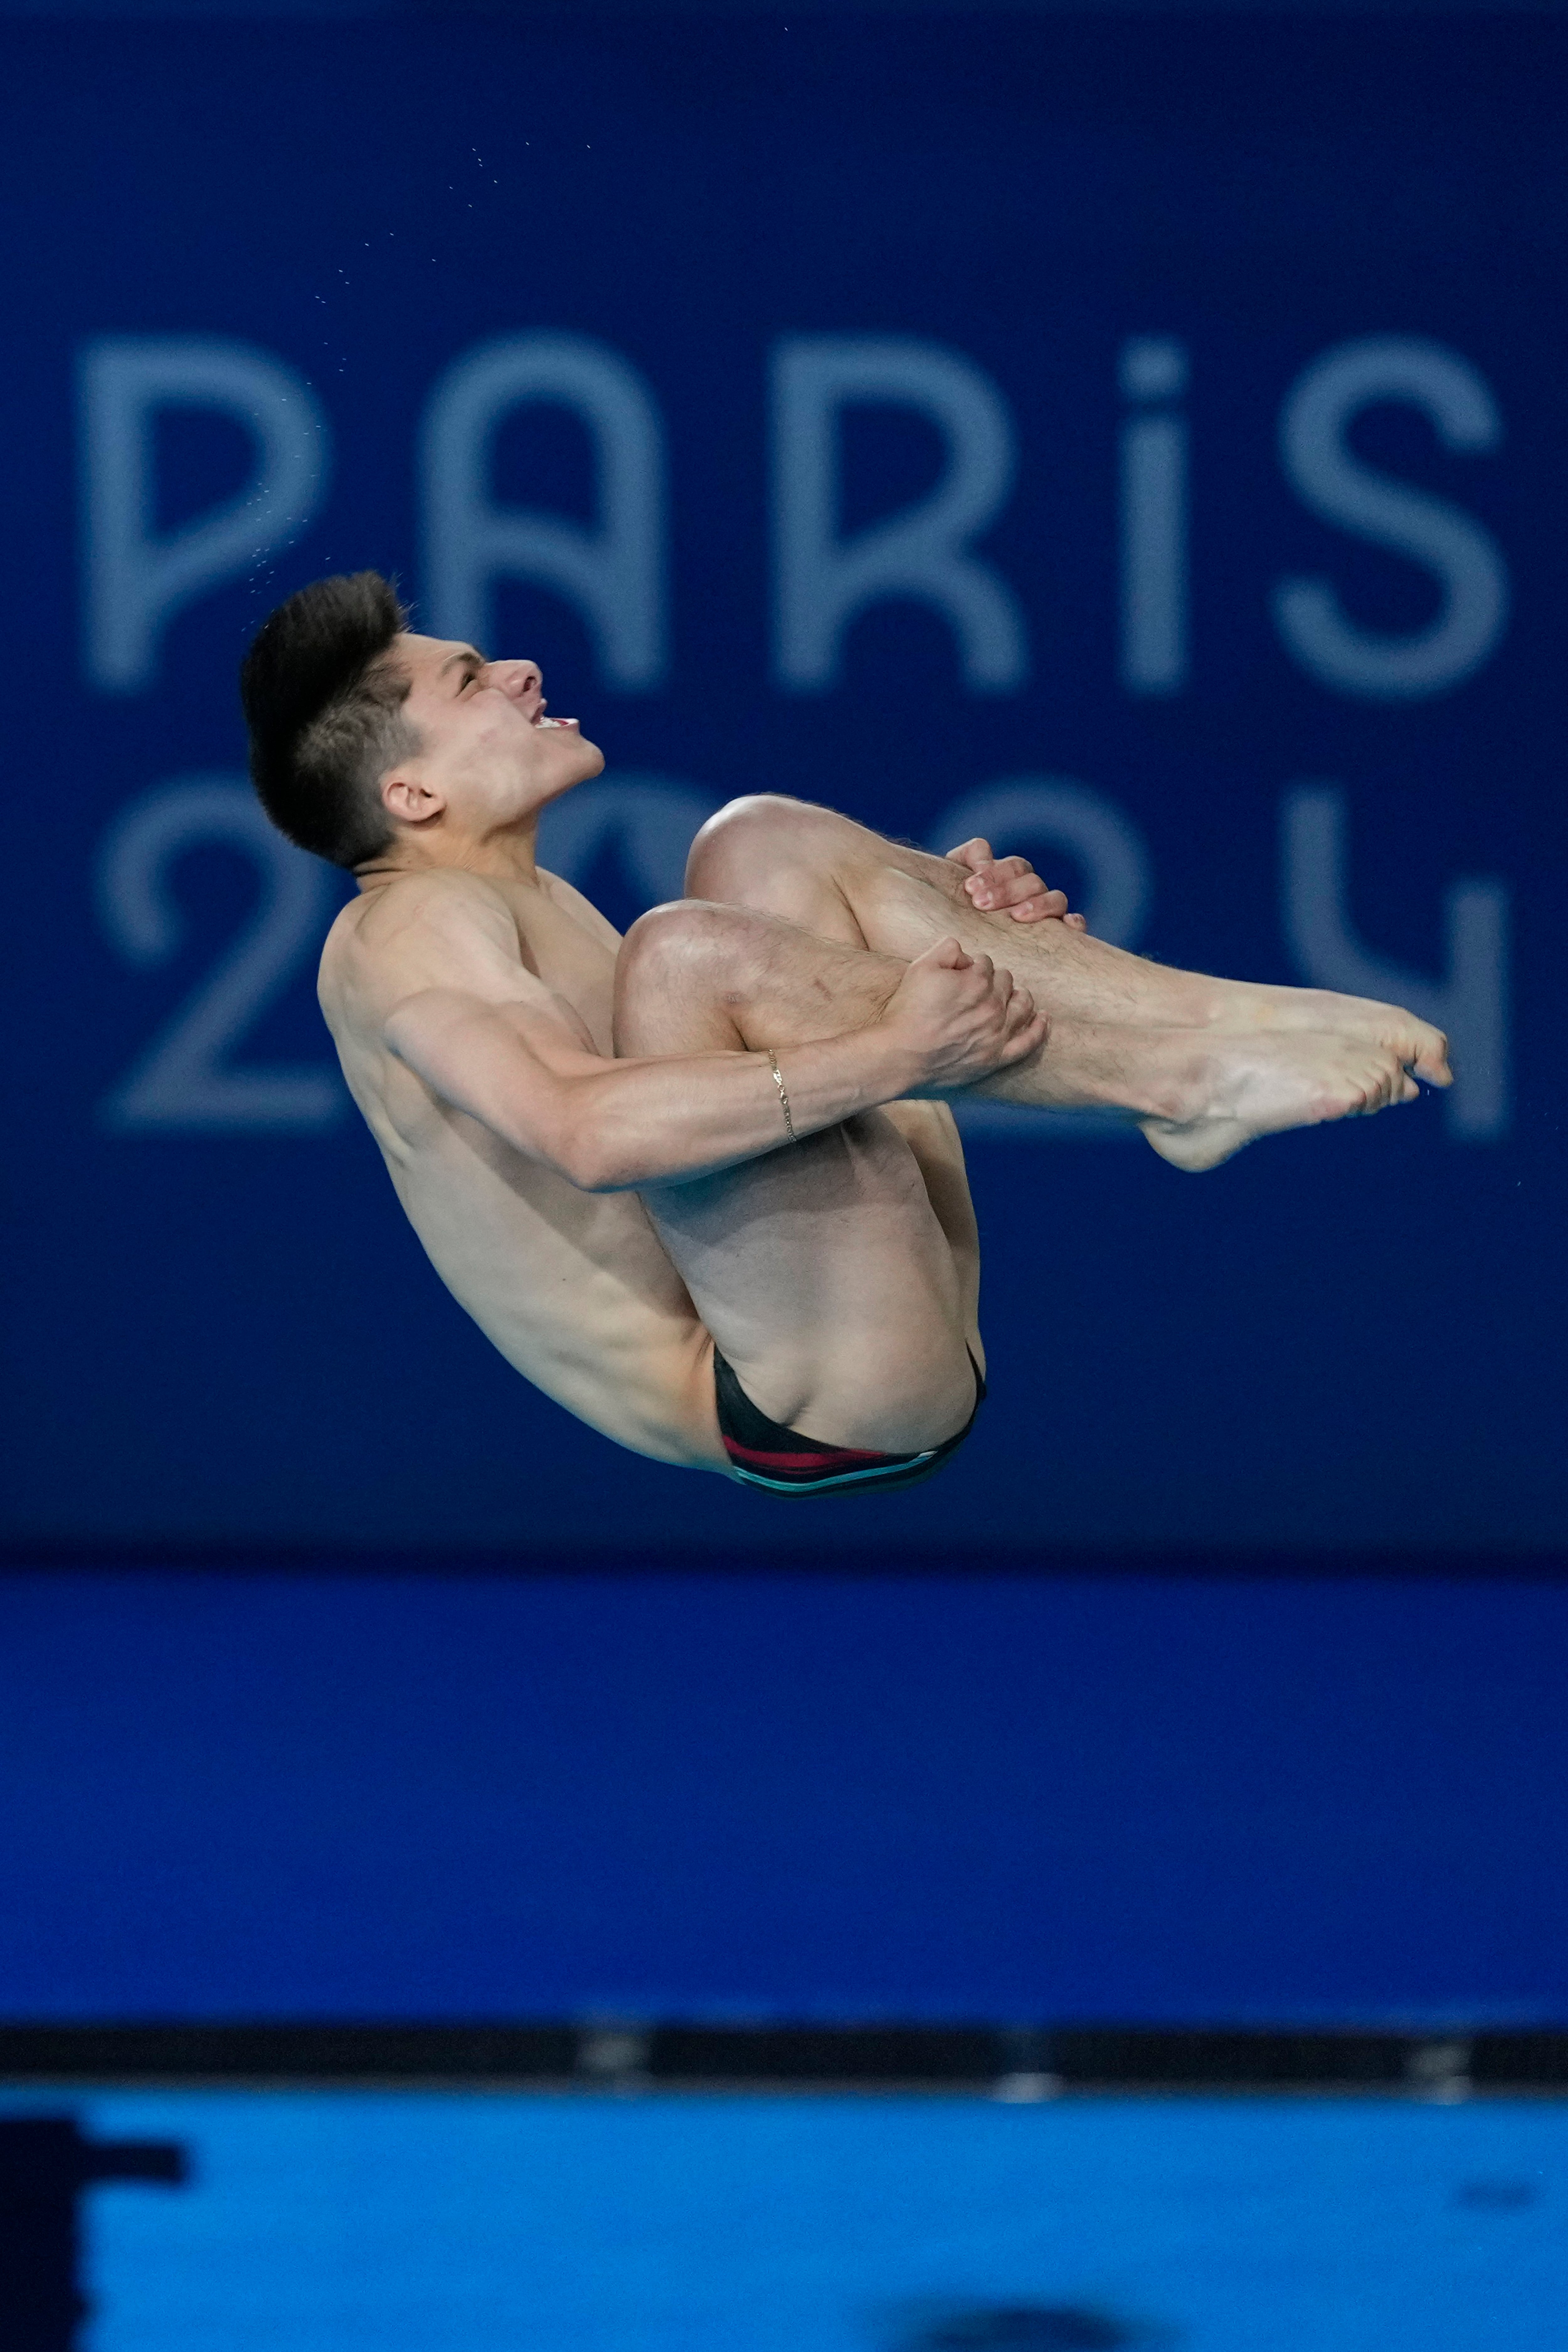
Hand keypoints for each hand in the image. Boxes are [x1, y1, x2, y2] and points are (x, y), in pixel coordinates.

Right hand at [878, 936, 1048, 1093]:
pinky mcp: (996, 1058)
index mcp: (977, 980)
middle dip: (994, 979)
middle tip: (977, 988)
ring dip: (1020, 996)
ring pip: (1023, 1006)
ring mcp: (998, 1033)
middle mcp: (994, 1005)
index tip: (959, 974)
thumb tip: (966, 955)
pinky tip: (1044, 1018)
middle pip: (1006, 982)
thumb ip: (947, 948)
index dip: (972, 966)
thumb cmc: (907, 1012)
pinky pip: (1029, 1041)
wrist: (899, 1056)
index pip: (985, 963)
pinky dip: (1039, 1027)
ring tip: (1015, 995)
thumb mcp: (920, 967)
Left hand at [944, 837, 1087, 928]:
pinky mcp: (1060, 935)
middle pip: (1032, 881)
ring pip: (1056, 899)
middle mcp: (1033, 891)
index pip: (1013, 867)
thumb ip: (966, 858)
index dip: (994, 874)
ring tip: (1016, 916)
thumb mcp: (955, 881)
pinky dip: (1075, 922)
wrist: (960, 938)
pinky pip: (1075, 926)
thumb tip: (982, 860)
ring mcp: (1048, 912)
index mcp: (1013, 876)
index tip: (970, 887)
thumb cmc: (959, 908)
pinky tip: (1068, 924)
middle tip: (981, 903)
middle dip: (1006, 891)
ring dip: (1038, 904)